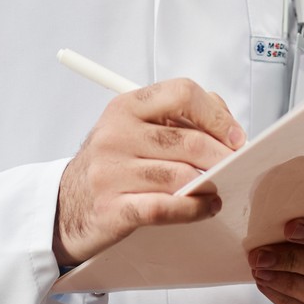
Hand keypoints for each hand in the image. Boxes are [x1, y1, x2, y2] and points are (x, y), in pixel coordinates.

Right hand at [54, 78, 243, 269]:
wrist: (65, 205)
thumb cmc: (113, 165)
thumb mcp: (136, 129)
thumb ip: (179, 121)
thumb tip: (229, 131)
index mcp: (125, 107)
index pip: (182, 94)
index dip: (217, 115)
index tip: (235, 136)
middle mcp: (115, 135)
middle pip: (188, 140)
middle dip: (222, 156)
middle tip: (237, 165)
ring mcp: (111, 173)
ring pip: (181, 176)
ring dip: (211, 184)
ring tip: (220, 188)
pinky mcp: (113, 209)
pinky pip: (166, 208)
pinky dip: (195, 209)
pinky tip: (206, 207)